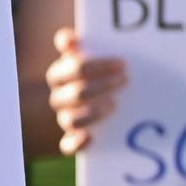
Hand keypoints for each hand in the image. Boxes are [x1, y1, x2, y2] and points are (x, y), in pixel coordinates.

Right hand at [44, 27, 126, 154]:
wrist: (104, 99)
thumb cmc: (100, 73)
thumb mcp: (96, 54)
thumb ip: (88, 42)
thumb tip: (70, 39)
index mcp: (60, 73)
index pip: (73, 67)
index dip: (96, 65)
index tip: (122, 63)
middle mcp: (59, 96)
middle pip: (76, 92)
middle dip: (103, 86)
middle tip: (126, 81)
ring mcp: (65, 118)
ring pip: (70, 119)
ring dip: (93, 113)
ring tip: (114, 106)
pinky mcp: (71, 140)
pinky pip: (67, 146)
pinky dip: (77, 143)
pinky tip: (91, 137)